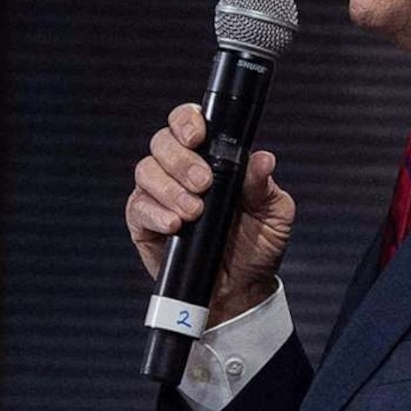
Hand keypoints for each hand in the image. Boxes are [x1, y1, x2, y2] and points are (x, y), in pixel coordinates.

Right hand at [125, 104, 294, 325]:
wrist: (242, 288)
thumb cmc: (257, 246)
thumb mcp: (273, 215)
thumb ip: (264, 187)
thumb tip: (263, 160)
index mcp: (212, 159)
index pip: (188, 124)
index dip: (187, 121)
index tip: (198, 136)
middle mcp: (180, 171)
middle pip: (162, 143)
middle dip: (181, 160)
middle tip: (204, 185)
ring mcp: (159, 194)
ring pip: (146, 171)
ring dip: (170, 189)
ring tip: (194, 212)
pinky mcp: (144, 221)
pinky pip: (138, 207)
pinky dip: (156, 213)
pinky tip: (175, 225)